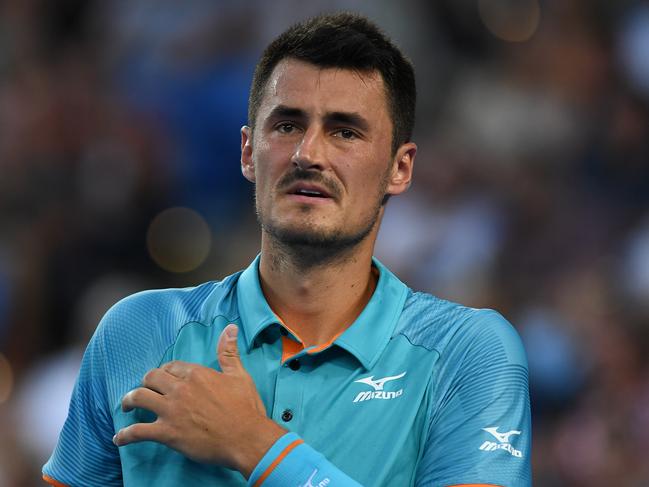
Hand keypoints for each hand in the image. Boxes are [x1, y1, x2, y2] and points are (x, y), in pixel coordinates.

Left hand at [113, 324, 286, 476]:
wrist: (248, 438)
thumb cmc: (246, 408)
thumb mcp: (239, 375)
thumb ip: (228, 352)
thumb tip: (230, 328)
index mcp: (196, 374)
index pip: (171, 366)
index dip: (166, 372)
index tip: (165, 379)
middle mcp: (180, 389)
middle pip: (151, 378)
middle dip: (146, 383)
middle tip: (145, 390)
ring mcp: (172, 411)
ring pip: (139, 398)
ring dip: (129, 401)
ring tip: (126, 406)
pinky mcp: (168, 433)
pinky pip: (138, 432)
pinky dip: (125, 435)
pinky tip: (119, 438)